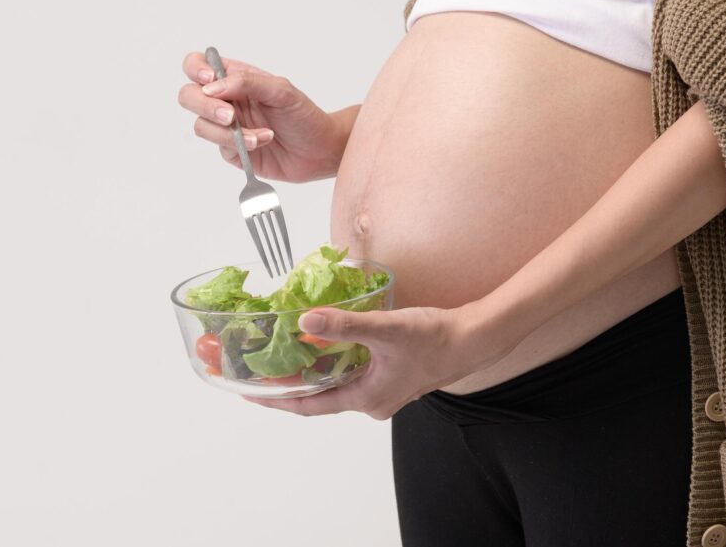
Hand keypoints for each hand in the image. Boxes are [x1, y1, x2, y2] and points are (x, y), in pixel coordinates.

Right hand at [177, 52, 351, 181]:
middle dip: (205, 106)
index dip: (195, 69)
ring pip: (200, 126)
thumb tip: (212, 87)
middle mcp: (225, 100)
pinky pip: (219, 147)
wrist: (320, 150)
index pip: (196, 65)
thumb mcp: (281, 90)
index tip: (210, 80)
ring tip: (260, 135)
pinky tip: (262, 141)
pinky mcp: (231, 151)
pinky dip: (241, 145)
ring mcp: (226, 127)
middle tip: (231, 116)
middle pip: (188, 96)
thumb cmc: (304, 115)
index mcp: (234, 78)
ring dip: (228, 132)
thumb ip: (247, 82)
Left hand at [243, 302, 499, 419]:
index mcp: (366, 399)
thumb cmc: (436, 338)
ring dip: (313, 372)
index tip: (250, 393)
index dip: (277, 400)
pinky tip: (328, 343)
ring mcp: (385, 390)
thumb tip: (304, 320)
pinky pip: (354, 374)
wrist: (475, 338)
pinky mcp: (394, 376)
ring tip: (287, 355)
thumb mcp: (385, 329)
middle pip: (320, 397)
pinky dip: (335, 362)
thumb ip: (344, 325)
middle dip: (291, 384)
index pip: (309, 406)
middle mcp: (373, 402)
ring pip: (338, 384)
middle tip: (263, 368)